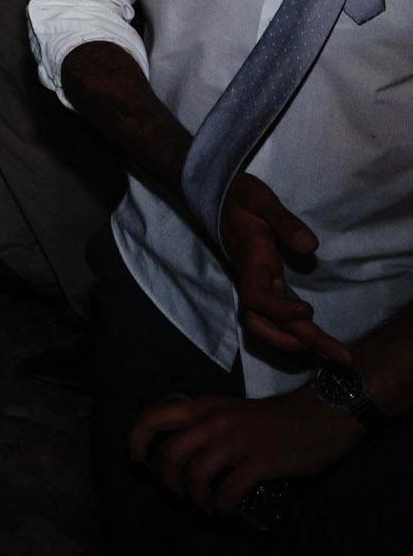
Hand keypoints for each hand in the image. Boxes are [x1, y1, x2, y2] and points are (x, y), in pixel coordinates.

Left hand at [130, 387, 364, 515]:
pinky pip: (226, 492)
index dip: (136, 440)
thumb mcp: (228, 410)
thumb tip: (181, 455)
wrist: (320, 416)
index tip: (136, 460)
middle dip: (167, 480)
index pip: (152, 417)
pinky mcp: (258, 462)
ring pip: (195, 477)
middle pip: (168, 455)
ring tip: (206, 506)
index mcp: (202, 406)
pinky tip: (225, 510)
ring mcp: (234, 442)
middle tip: (178, 492)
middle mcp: (212, 422)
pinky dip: (221, 507)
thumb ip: (204, 424)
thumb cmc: (273, 417)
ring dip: (196, 499)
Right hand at [224, 173, 348, 363]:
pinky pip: (272, 317)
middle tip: (340, 357)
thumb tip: (309, 247)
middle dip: (301, 341)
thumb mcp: (260, 199)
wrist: (215, 198)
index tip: (307, 311)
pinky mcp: (261, 286)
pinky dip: (292, 333)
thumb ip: (284, 221)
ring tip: (330, 353)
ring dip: (295, 342)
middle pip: (263, 322)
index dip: (279, 310)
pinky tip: (314, 340)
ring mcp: (253, 285)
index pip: (256, 296)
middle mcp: (249, 279)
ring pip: (264, 325)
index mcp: (250, 261)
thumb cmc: (239, 197)